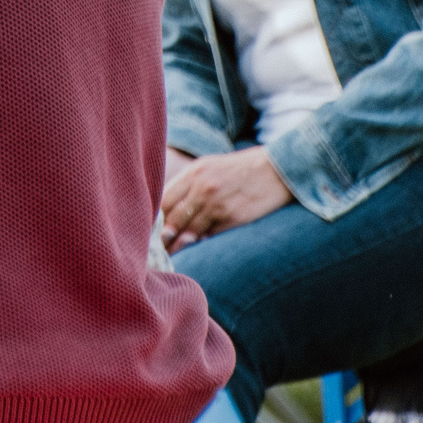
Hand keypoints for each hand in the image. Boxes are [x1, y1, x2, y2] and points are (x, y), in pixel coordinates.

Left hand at [160, 146, 291, 250]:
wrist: (275, 170)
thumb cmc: (238, 170)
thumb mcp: (209, 167)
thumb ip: (187, 184)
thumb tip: (165, 207)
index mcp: (193, 173)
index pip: (163, 199)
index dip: (153, 217)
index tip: (147, 229)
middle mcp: (202, 188)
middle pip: (172, 217)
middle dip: (161, 235)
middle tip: (153, 248)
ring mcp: (217, 204)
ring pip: (188, 231)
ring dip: (177, 245)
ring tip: (167, 255)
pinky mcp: (232, 219)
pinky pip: (209, 235)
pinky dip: (199, 243)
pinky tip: (191, 250)